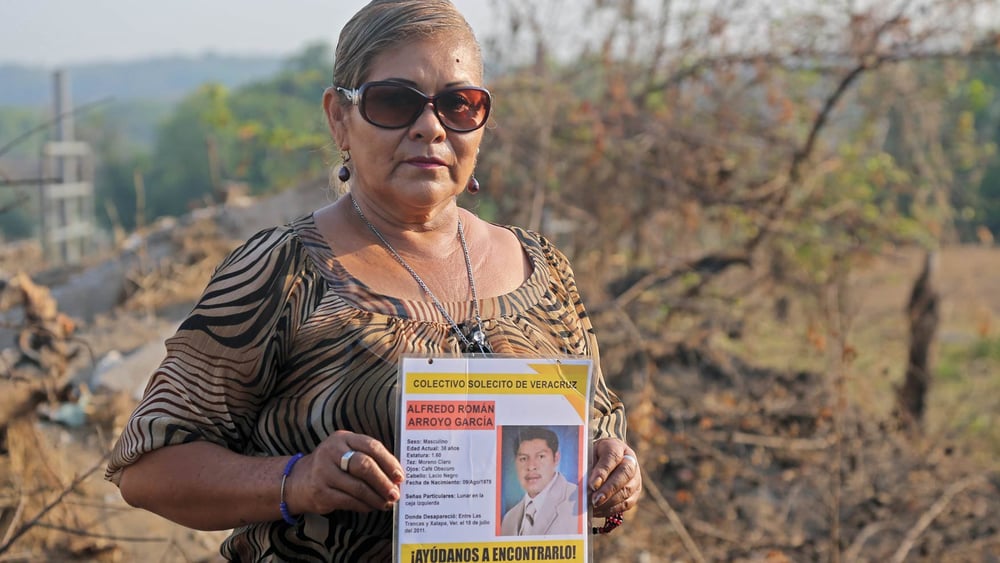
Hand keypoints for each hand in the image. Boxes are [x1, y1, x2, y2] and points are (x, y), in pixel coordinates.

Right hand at [286, 431, 403, 515]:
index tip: (400, 476)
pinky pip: (348, 500)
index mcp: (343, 438)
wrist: (298, 480)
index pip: (371, 446)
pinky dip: (364, 505)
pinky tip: (371, 506)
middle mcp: (331, 451)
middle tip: (395, 493)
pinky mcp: (320, 491)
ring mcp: (323, 471)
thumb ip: (368, 458)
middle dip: (383, 481)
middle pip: (364, 465)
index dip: (389, 462)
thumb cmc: (332, 466)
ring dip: (376, 497)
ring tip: (386, 503)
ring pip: (357, 486)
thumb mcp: (346, 452)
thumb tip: (396, 476)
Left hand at [588, 438, 640, 517]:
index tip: (593, 485)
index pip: (612, 457)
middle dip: (609, 489)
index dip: (603, 471)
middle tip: (595, 500)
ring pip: (627, 491)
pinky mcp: (635, 493)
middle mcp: (630, 461)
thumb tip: (579, 483)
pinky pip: (626, 503)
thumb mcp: (587, 455)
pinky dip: (611, 509)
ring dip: (609, 502)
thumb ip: (585, 465)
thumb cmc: (592, 457)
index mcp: (616, 446)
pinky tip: (598, 511)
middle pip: (624, 474)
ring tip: (594, 507)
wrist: (603, 460)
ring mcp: (635, 477)